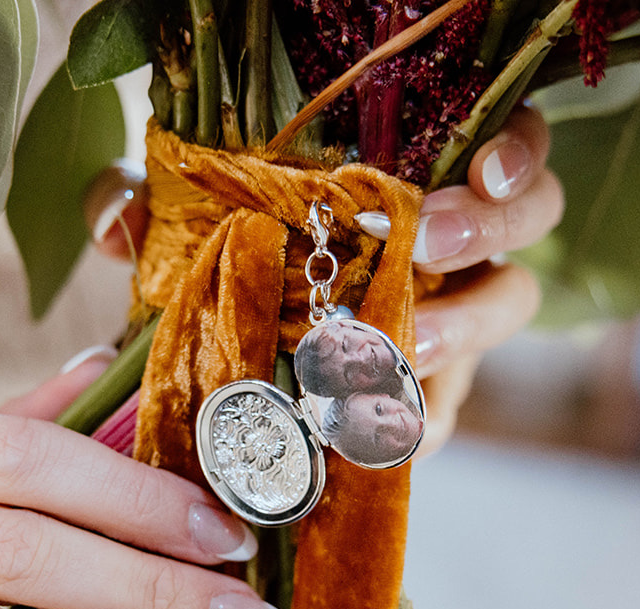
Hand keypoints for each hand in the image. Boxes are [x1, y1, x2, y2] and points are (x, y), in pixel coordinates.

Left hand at [84, 107, 563, 454]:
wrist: (231, 372)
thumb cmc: (223, 264)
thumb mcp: (179, 225)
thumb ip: (147, 204)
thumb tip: (112, 222)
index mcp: (417, 175)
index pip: (502, 148)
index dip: (512, 155)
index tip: (480, 168)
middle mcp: (457, 243)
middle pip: (527, 223)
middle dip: (490, 228)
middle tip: (433, 239)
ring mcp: (458, 320)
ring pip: (506, 309)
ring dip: (465, 323)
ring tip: (408, 342)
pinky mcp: (436, 398)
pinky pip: (453, 410)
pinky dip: (424, 419)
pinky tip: (383, 429)